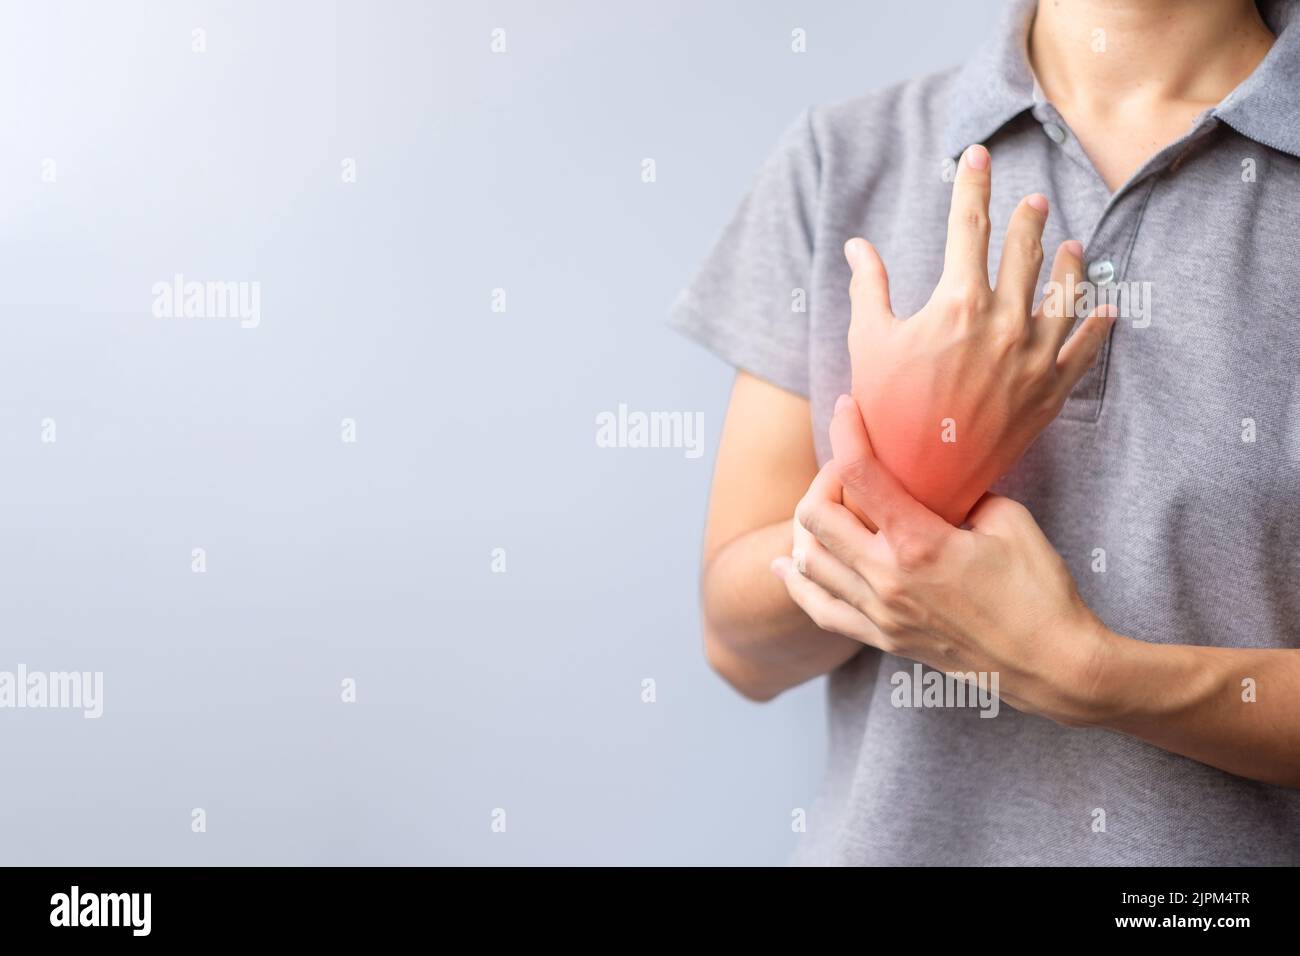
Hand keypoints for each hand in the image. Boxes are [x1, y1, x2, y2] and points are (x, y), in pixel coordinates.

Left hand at [774, 395, 1111, 725]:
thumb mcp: (1008, 520)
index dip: (845, 432)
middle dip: (823, 480)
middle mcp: (887, 579)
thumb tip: (939, 478)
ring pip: (809, 562)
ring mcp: (880, 614)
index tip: (844, 407)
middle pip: (816, 516)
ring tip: (828, 506)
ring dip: (809, 527)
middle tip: (847, 469)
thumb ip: (964, 494)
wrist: (1052, 665)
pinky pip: (821, 611)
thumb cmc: (1039, 591)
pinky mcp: (884, 639)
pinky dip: (798, 584)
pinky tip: (786, 566)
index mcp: (919, 542)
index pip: (859, 474)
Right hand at [844, 143, 1115, 526]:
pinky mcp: (1049, 393)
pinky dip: (1096, 326)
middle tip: (1036, 202)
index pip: (968, 224)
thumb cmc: (884, 409)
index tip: (980, 155)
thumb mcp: (868, 343)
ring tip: (1073, 246)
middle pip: (1024, 252)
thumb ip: (868, 288)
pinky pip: (1084, 350)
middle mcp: (1005, 321)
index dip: (974, 184)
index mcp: (957, 301)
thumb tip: (857, 246)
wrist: (919, 479)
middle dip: (1028, 221)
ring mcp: (1033, 357)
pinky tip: (1104, 307)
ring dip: (1069, 265)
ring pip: (1064, 294)